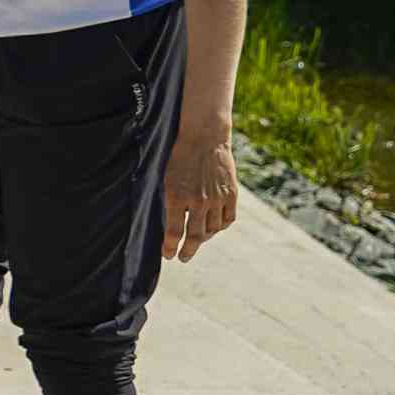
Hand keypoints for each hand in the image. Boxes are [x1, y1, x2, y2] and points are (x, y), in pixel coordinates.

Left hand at [163, 119, 239, 259]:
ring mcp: (217, 198)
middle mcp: (198, 201)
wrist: (204, 137)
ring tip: (197, 242)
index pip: (174, 232)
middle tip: (183, 257)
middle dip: (188, 250)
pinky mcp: (231, 194)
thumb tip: (163, 219)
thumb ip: (167, 199)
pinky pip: (228, 218)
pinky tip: (215, 229)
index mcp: (177, 197)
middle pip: (195, 236)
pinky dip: (221, 227)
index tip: (168, 255)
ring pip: (212, 229)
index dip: (171, 247)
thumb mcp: (165, 176)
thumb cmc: (178, 155)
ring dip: (204, 239)